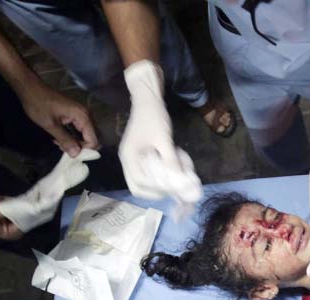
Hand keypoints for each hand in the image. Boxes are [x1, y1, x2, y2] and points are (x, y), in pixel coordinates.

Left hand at [19, 80, 98, 157]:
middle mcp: (86, 115)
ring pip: (86, 135)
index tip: (68, 152)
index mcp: (82, 116)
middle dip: (80, 147)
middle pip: (92, 138)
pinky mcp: (75, 114)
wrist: (30, 88)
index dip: (83, 150)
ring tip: (59, 143)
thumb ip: (65, 140)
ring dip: (76, 142)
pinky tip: (60, 138)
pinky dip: (73, 136)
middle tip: (63, 148)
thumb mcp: (50, 125)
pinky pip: (80, 129)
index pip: (93, 140)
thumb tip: (76, 154)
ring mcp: (81, 114)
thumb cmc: (38, 104)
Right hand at [119, 61, 202, 207]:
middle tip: (174, 186)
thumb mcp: (164, 140)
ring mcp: (132, 158)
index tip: (175, 186)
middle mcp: (127, 161)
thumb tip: (181, 182)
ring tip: (174, 175)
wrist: (148, 99)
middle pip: (139, 188)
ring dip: (159, 183)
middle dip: (157, 191)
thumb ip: (171, 162)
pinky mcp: (139, 155)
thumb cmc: (154, 118)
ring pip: (143, 181)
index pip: (140, 185)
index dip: (158, 190)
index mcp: (129, 158)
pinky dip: (159, 173)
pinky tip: (171, 165)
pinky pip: (147, 172)